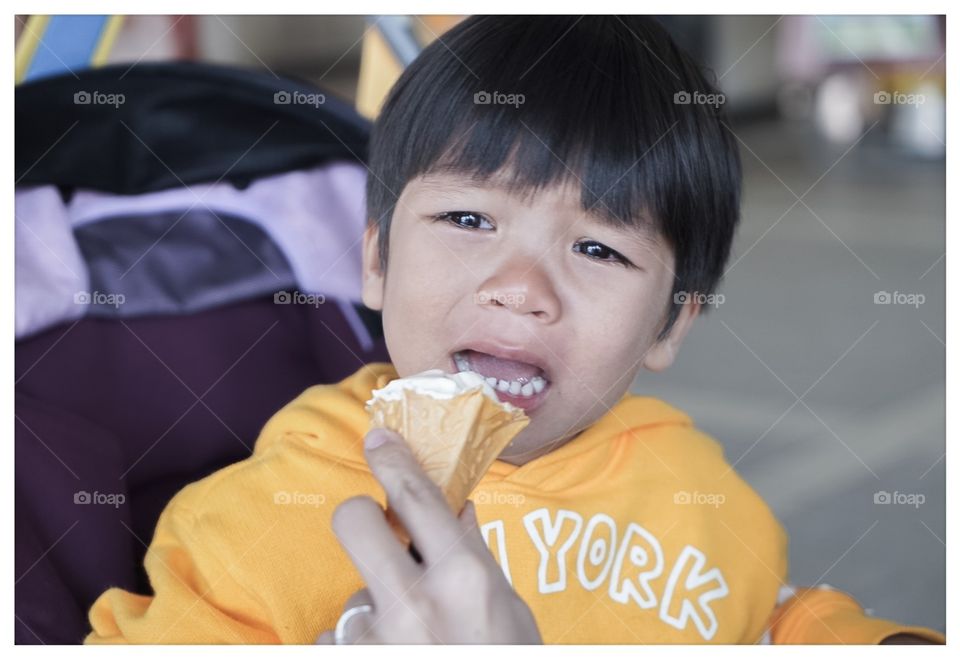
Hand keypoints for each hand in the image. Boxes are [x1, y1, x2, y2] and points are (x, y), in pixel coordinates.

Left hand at [315, 428, 541, 643]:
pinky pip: (337, 640)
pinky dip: (360, 649)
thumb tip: (456, 506)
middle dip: (362, 518)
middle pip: (353, 520)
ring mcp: (371, 641)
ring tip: (410, 648)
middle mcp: (412, 604)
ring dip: (373, 613)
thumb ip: (476, 558)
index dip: (393, 460)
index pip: (418, 498)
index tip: (377, 438)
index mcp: (464, 581)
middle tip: (381, 538)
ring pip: (351, 594)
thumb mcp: (508, 612)